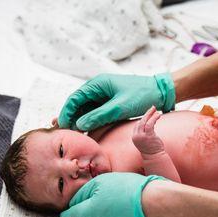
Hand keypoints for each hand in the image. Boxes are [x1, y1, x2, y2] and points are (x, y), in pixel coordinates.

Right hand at [57, 73, 175, 131]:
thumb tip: (79, 124)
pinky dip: (86, 120)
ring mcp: (102, 95)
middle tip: (58, 130)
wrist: (159, 92)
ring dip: (76, 119)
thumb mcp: (119, 107)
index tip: (61, 125)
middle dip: (67, 116)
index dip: (66, 112)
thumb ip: (99, 115)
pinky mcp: (108, 102)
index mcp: (98, 84)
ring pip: (84, 108)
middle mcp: (97, 88)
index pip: (75, 98)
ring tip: (67, 132)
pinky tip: (81, 130)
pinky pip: (93, 112)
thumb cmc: (141, 96)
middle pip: (76, 103)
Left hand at [60, 173, 165, 216]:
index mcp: (85, 216)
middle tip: (95, 203)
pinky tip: (121, 215)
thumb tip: (74, 202)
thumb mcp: (100, 183)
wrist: (153, 205)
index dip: (69, 211)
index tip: (75, 206)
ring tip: (111, 207)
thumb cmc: (126, 190)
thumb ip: (82, 194)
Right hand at [132, 106, 164, 155]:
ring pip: (144, 122)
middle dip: (146, 114)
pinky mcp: (148, 136)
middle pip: (140, 121)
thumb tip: (147, 125)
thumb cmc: (151, 149)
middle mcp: (136, 136)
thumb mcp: (144, 140)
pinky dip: (154, 118)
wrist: (154, 157)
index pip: (137, 125)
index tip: (149, 115)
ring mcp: (141, 137)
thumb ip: (143, 133)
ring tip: (155, 109)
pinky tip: (158, 115)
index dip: (143, 119)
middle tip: (152, 108)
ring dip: (150, 114)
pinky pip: (150, 124)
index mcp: (134, 137)